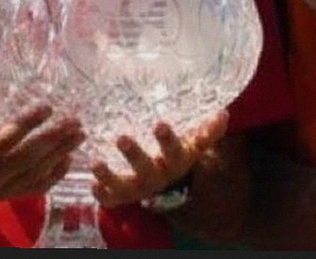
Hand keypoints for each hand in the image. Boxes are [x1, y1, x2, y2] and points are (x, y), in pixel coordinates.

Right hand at [0, 98, 84, 199]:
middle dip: (52, 140)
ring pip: (34, 173)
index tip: (47, 107)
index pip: (4, 141)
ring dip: (59, 154)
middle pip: (25, 159)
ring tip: (79, 133)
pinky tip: (69, 158)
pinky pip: (35, 188)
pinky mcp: (7, 194)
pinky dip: (54, 175)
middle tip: (74, 121)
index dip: (27, 124)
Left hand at [89, 109, 228, 208]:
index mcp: (175, 162)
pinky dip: (102, 195)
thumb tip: (224, 114)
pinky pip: (112, 200)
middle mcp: (157, 177)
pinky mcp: (123, 197)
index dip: (167, 140)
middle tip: (122, 137)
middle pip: (147, 169)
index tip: (160, 124)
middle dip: (134, 154)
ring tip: (95, 163)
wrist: (171, 186)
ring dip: (110, 176)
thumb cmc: (179, 155)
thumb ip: (208, 131)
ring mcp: (138, 188)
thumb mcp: (195, 144)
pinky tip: (91, 184)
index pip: (175, 151)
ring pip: (125, 186)